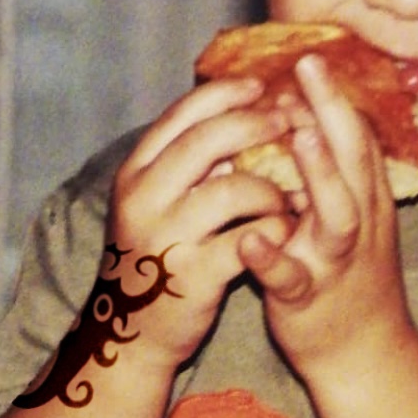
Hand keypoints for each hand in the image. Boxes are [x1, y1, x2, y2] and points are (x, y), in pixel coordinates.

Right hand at [104, 77, 295, 372]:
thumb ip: (191, 158)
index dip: (225, 93)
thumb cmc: (157, 250)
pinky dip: (275, 228)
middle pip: (207, 141)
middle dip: (254, 124)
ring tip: (288, 194)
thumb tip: (244, 111)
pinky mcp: (192, 276)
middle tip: (287, 120)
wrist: (129, 332)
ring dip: (271, 187)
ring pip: (234, 189)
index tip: (260, 85)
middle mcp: (143, 199)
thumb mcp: (158, 197)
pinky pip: (249, 237)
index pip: (182, 114)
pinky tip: (285, 228)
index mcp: (135, 171)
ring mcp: (166, 238)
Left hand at [238, 56, 414, 380]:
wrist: (364, 350)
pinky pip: (293, 278)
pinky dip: (273, 259)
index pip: (356, 133)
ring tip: (298, 138)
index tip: (312, 58)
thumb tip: (303, 110)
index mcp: (365, 193)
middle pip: (354, 157)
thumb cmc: (349, 268)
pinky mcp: (310, 298)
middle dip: (332, 110)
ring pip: (336, 213)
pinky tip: (248, 240)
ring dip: (319, 173)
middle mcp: (359, 218)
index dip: (336, 96)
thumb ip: (334, 166)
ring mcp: (336, 258)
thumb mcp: (353, 210)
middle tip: (308, 68)